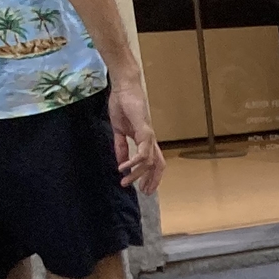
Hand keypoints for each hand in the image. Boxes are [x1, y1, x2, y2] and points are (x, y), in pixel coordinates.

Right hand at [107, 74, 163, 195]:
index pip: (155, 162)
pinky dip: (133, 161)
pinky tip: (123, 167)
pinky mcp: (144, 129)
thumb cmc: (122, 104)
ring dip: (137, 173)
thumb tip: (121, 162)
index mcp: (146, 140)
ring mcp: (149, 135)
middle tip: (143, 192)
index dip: (152, 176)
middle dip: (152, 180)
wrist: (123, 87)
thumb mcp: (119, 130)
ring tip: (125, 181)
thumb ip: (121, 146)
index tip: (144, 188)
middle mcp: (150, 139)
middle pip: (159, 165)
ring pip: (149, 161)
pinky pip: (143, 150)